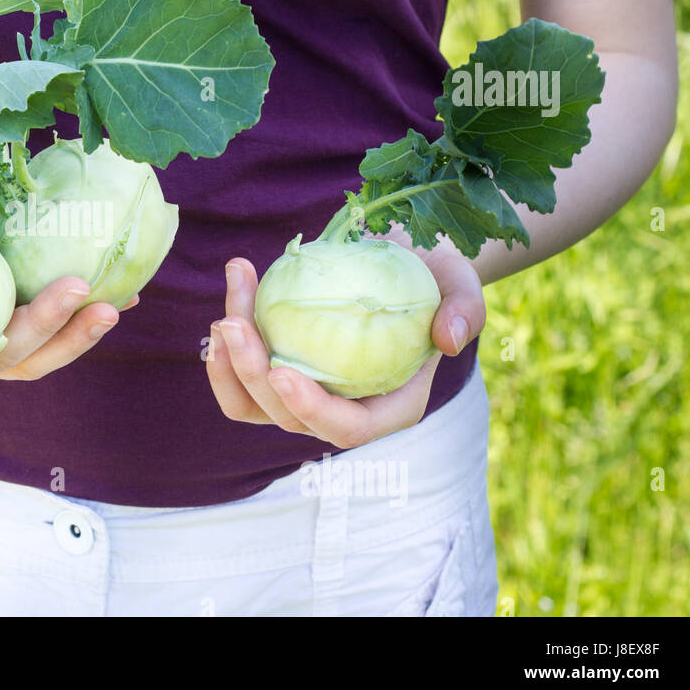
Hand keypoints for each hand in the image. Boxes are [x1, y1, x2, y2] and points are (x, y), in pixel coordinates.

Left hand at [206, 238, 484, 447]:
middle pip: (286, 418)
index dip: (311, 409)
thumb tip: (449, 339)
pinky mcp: (278, 372)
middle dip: (251, 375)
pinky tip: (230, 302)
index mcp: (389, 408)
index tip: (282, 370)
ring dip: (226, 366)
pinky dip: (224, 350)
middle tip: (233, 321)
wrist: (396, 261)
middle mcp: (341, 411)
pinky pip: (239, 379)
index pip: (347, 428)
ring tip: (225, 314)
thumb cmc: (432, 275)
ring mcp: (304, 396)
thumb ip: (465, 309)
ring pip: (252, 404)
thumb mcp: (460, 283)